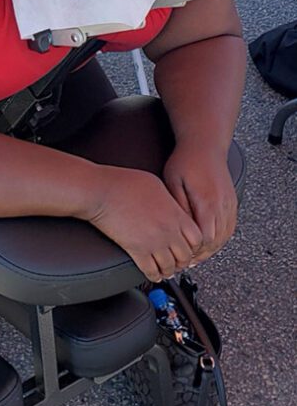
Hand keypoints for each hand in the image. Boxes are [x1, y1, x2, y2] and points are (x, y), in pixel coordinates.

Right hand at [88, 166, 202, 282]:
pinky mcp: (137, 251)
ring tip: (166, 270)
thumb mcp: (156, 184)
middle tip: (179, 261)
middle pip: (186, 256)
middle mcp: (168, 230)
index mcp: (175, 213)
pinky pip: (151, 271)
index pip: (198, 238)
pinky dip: (154, 275)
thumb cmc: (124, 183)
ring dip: (169, 270)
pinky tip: (153, 274)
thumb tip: (174, 209)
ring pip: (170, 267)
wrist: (101, 191)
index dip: (195, 245)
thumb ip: (170, 200)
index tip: (189, 246)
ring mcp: (154, 242)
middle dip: (183, 260)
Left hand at [163, 144, 236, 266]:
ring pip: (224, 237)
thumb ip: (179, 207)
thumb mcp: (174, 182)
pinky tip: (208, 242)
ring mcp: (230, 204)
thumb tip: (180, 230)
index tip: (181, 254)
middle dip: (201, 253)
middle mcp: (222, 205)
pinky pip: (229, 228)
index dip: (194, 250)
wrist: (205, 145)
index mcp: (208, 202)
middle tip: (186, 260)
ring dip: (211, 248)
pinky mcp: (232, 203)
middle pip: (216, 242)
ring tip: (196, 255)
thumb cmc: (186, 161)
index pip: (205, 239)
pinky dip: (219, 239)